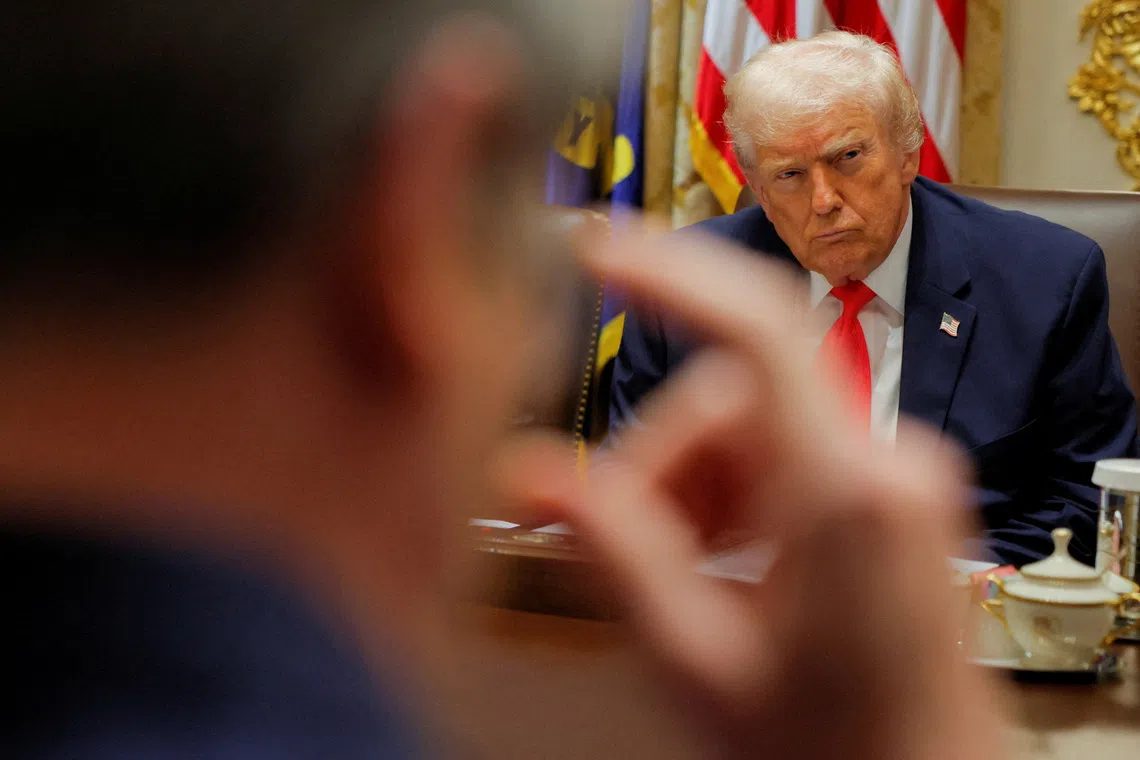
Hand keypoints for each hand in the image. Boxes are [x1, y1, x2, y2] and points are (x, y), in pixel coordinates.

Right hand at [499, 226, 1005, 759]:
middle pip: (728, 396)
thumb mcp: (697, 658)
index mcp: (845, 497)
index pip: (757, 329)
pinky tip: (730, 567)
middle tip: (639, 549)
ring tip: (694, 580)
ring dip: (698, 488)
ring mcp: (893, 470)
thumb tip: (533, 476)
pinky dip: (734, 495)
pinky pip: (781, 448)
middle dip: (667, 464)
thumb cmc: (835, 748)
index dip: (672, 274)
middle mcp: (884, 462)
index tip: (600, 247)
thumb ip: (616, 555)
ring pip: (748, 423)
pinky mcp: (885, 483)